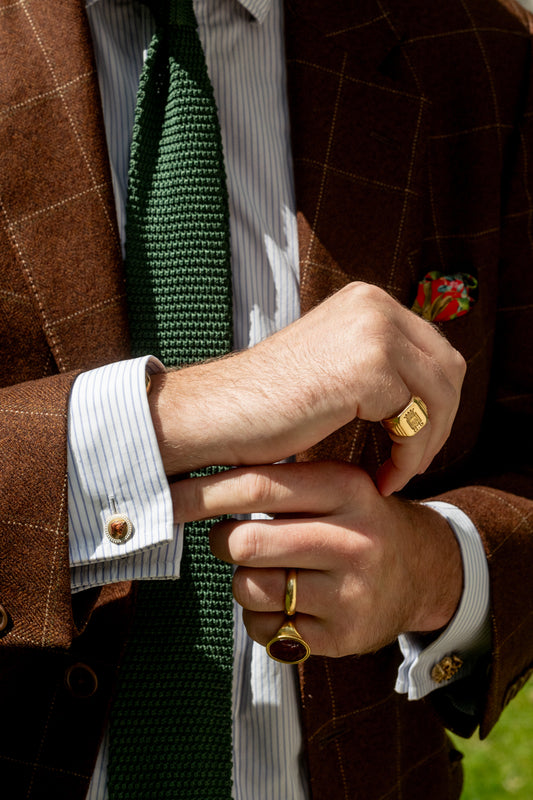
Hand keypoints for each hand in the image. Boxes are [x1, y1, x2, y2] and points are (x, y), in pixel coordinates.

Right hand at [151, 282, 464, 493]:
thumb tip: (426, 388)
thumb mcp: (330, 368)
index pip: (434, 350)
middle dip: (438, 423)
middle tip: (411, 463)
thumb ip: (374, 364)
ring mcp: (374, 331)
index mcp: (366, 300)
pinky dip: (407, 458)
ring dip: (425, 445)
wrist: (215, 416)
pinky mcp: (369, 368)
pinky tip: (382, 479)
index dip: (433, 401)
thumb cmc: (265, 404)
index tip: (410, 442)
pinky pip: (416, 421)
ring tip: (394, 475)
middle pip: (448, 369)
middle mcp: (374, 304)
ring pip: (440, 396)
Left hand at [172, 461, 462, 656]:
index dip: (201, 493)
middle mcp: (352, 539)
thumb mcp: (335, 484)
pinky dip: (260, 617)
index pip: (257, 486)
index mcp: (346, 489)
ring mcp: (349, 592)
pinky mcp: (344, 636)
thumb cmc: (356, 520)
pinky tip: (286, 602)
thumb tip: (195, 472)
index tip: (166, 496)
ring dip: (242, 580)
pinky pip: (267, 629)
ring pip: (250, 587)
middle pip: (246, 541)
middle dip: (222, 541)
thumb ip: (280, 478)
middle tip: (227, 539)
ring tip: (267, 571)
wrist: (421, 570)